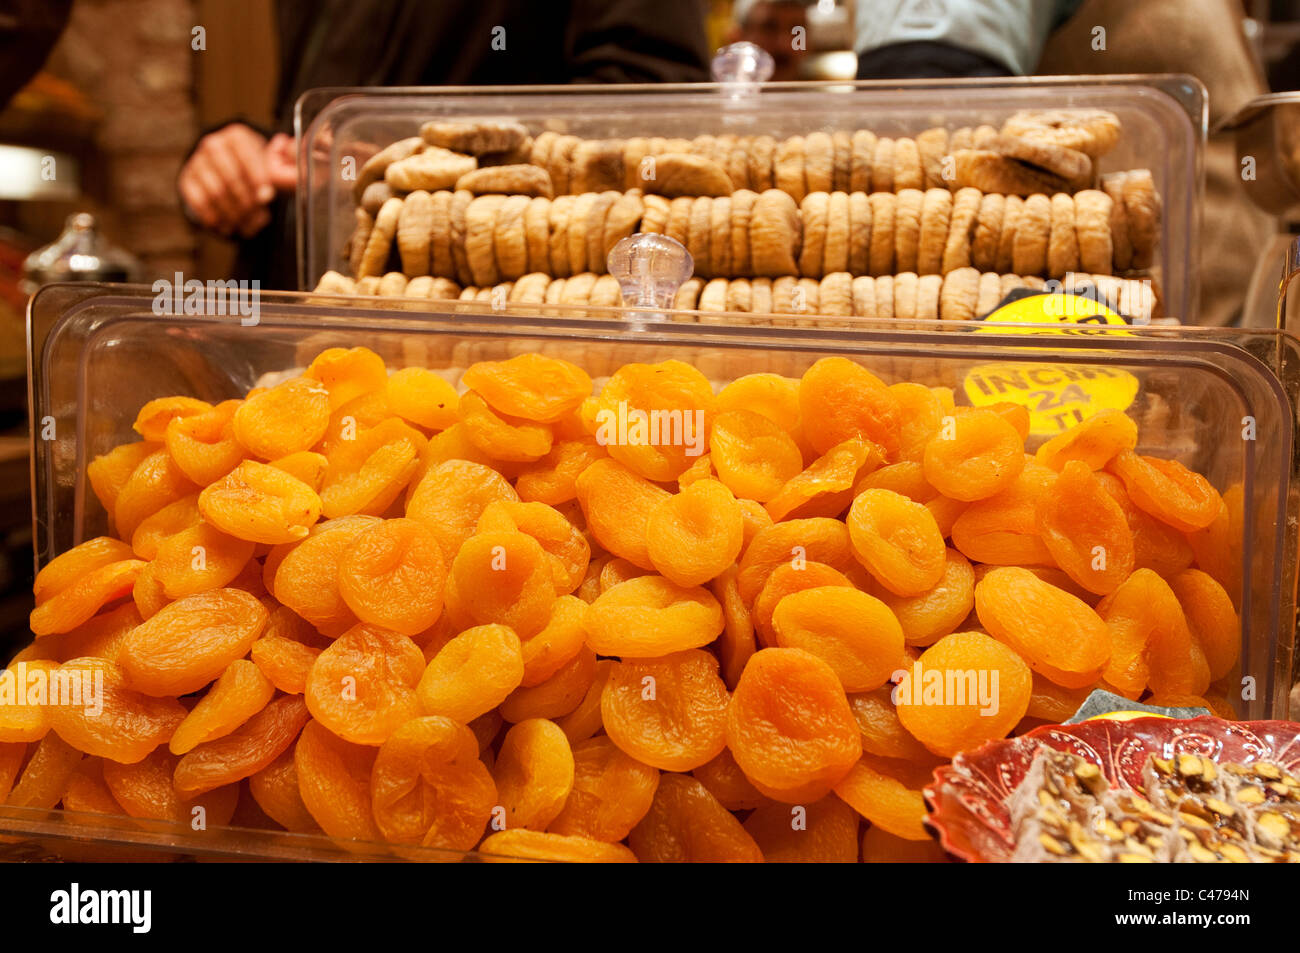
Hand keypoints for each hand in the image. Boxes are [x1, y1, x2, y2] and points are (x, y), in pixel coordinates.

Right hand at [178, 124, 296, 237]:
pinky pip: (199, 202)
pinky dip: (215, 218)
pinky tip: (229, 226)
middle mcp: (214, 145)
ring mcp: (197, 162)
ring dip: (234, 214)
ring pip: (216, 193)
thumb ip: (291, 174)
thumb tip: (300, 176)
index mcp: (238, 136)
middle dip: (248, 202)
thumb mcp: (279, 168)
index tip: (267, 197)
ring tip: (248, 225)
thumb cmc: (261, 172)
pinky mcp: (187, 180)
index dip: (258, 179)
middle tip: (260, 217)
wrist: (231, 172)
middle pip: (231, 178)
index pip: (247, 157)